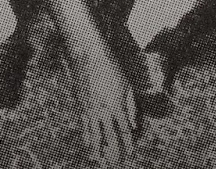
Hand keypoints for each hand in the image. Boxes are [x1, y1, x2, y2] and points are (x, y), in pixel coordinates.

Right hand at [75, 50, 136, 165]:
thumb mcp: (127, 85)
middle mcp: (104, 111)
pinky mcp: (81, 106)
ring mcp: (91, 109)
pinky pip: (83, 126)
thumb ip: (131, 107)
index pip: (125, 131)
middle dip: (114, 151)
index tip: (131, 153)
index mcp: (118, 105)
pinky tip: (87, 144)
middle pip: (110, 137)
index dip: (128, 144)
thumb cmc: (111, 68)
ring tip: (98, 159)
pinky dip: (85, 137)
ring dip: (97, 149)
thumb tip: (134, 125)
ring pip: (94, 135)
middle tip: (115, 162)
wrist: (89, 56)